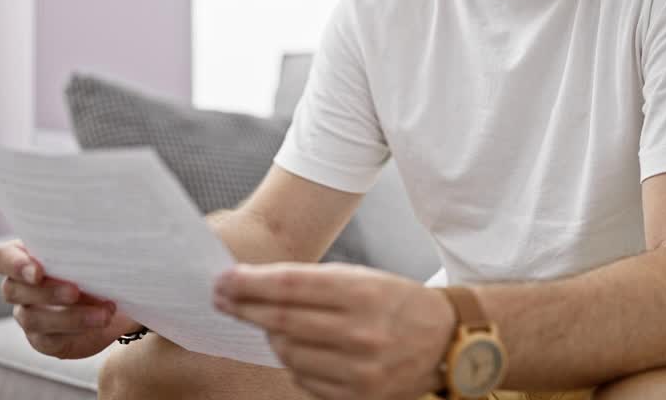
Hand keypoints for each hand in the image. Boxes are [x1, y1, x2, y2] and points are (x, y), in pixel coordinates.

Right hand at [0, 239, 139, 358]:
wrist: (115, 300)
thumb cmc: (100, 265)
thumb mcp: (94, 251)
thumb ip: (87, 244)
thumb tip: (106, 234)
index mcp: (25, 256)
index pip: (2, 258)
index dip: (15, 264)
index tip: (39, 270)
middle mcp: (20, 286)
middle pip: (13, 289)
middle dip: (47, 291)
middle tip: (76, 291)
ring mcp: (28, 314)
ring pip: (32, 318)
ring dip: (70, 316)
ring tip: (104, 312)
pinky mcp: (43, 339)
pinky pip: (49, 340)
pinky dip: (77, 330)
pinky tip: (101, 320)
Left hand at [214, 262, 455, 399]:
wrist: (445, 341)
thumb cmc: (396, 302)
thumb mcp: (362, 278)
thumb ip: (311, 283)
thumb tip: (251, 286)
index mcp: (362, 293)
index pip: (290, 286)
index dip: (250, 283)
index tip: (223, 279)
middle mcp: (361, 332)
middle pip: (281, 321)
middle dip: (244, 308)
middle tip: (221, 297)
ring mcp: (360, 370)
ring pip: (287, 354)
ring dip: (271, 337)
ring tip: (271, 324)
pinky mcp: (359, 397)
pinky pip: (304, 380)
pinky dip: (294, 363)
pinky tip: (301, 349)